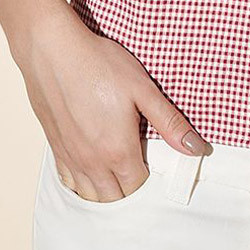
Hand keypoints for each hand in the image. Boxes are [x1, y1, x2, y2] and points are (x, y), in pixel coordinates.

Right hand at [14, 11, 211, 202]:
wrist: (53, 50)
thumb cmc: (99, 64)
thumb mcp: (143, 89)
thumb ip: (170, 123)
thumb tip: (197, 149)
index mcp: (118, 150)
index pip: (138, 187)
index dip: (150, 179)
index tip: (154, 162)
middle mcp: (92, 162)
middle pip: (114, 198)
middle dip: (129, 189)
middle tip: (139, 167)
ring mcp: (70, 157)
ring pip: (89, 195)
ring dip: (105, 192)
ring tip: (117, 172)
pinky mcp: (55, 147)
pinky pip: (68, 182)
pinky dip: (81, 184)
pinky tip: (90, 168)